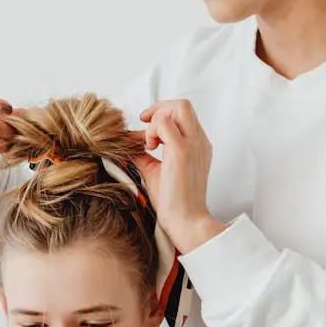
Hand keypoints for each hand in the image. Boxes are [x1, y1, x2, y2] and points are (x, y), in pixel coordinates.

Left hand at [131, 100, 226, 253]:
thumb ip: (144, 154)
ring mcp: (193, 145)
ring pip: (178, 108)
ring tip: (150, 143)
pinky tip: (149, 148)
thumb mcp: (155, 170)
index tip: (146, 126)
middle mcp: (199, 141)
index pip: (183, 114)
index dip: (162, 114)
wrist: (186, 221)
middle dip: (160, 109)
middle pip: (183, 105)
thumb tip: (126, 141)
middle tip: (146, 126)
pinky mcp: (182, 151)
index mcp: (198, 145)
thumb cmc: (173, 201)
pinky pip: (165, 124)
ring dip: (157, 120)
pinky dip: (152, 131)